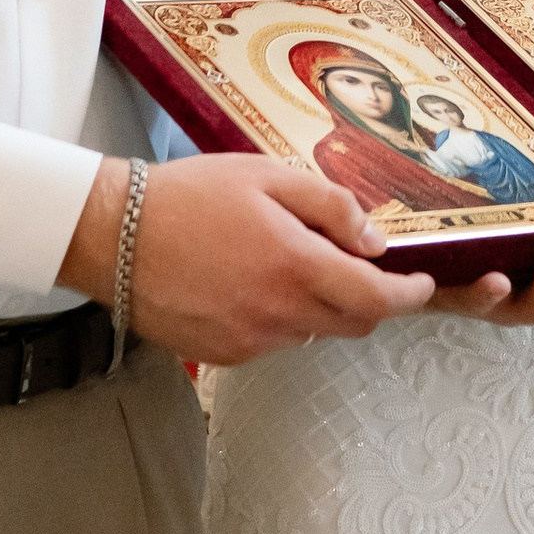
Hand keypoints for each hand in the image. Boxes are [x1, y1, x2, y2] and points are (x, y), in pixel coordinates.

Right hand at [59, 153, 432, 366]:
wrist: (112, 235)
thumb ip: (331, 206)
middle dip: (367, 299)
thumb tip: (375, 241)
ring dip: (318, 306)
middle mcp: (278, 315)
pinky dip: (279, 318)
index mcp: (296, 267)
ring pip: (313, 333)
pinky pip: (273, 341)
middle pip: (353, 323)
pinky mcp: (223, 356)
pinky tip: (247, 282)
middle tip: (351, 263)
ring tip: (282, 261)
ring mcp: (250, 343)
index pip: (378, 299)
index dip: (409, 295)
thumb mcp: (267, 176)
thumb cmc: (189, 196)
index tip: (421, 284)